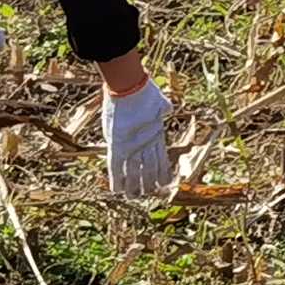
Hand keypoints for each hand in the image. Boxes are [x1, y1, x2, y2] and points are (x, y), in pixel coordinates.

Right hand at [103, 79, 174, 199]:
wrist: (131, 88)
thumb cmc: (144, 91)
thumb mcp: (158, 102)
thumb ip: (163, 108)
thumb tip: (168, 108)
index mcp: (156, 134)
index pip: (161, 158)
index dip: (163, 171)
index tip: (165, 182)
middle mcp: (146, 143)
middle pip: (149, 167)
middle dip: (150, 182)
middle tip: (150, 193)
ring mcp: (133, 146)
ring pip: (135, 171)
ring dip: (134, 185)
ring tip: (134, 196)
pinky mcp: (118, 145)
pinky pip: (116, 166)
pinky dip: (116, 179)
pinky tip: (116, 190)